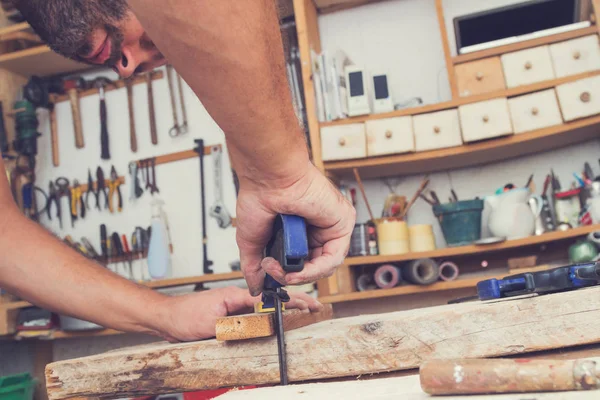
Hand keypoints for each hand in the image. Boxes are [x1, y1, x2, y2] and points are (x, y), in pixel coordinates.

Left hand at [157, 286, 321, 341]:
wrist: (165, 317)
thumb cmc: (183, 316)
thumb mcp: (211, 324)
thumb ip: (236, 324)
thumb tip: (258, 326)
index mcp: (236, 295)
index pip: (269, 297)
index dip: (291, 301)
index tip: (308, 304)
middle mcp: (236, 297)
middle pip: (271, 300)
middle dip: (293, 303)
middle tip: (313, 308)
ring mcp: (233, 304)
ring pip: (263, 307)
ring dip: (282, 310)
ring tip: (301, 313)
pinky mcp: (228, 312)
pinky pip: (253, 314)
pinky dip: (267, 316)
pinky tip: (274, 320)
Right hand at [236, 162, 355, 295]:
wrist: (268, 178)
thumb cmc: (260, 196)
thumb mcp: (253, 241)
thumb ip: (254, 267)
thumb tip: (255, 287)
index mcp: (299, 230)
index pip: (302, 262)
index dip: (287, 274)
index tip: (271, 277)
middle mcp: (317, 227)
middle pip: (315, 266)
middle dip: (293, 276)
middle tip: (274, 273)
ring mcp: (331, 225)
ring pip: (325, 265)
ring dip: (302, 275)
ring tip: (282, 271)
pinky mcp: (342, 222)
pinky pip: (334, 257)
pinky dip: (315, 269)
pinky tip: (296, 270)